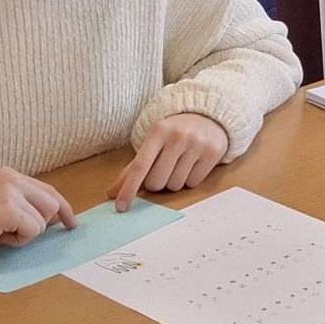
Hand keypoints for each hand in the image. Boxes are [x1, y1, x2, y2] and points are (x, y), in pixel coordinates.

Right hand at [0, 167, 75, 269]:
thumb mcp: (2, 215)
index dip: (63, 209)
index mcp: (9, 176)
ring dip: (26, 235)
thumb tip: (57, 217)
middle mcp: (11, 177)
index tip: (72, 223)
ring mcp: (9, 190)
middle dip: (39, 226)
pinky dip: (19, 240)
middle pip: (52, 204)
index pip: (48, 190)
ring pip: (44, 219)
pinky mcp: (7, 207)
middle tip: (11, 235)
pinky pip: (33, 230)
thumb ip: (27, 210)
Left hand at [113, 112, 228, 208]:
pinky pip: (193, 183)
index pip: (140, 166)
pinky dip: (189, 179)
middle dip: (156, 182)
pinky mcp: (213, 152)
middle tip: (163, 168)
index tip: (120, 206)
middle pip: (157, 182)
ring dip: (173, 181)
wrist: (207, 116)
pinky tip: (192, 164)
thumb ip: (132, 168)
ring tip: (179, 163)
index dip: (129, 188)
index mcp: (158, 130)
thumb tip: (111, 193)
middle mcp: (178, 136)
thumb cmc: (173, 133)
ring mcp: (197, 143)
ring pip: (175, 185)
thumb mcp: (153, 142)